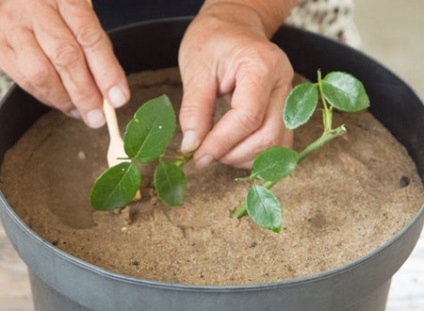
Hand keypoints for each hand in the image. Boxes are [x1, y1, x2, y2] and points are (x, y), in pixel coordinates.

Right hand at [0, 0, 128, 127]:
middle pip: (65, 57)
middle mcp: (36, 10)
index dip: (107, 72)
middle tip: (98, 116)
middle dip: (85, 93)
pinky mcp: (0, 47)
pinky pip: (24, 80)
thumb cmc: (53, 8)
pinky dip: (47, 98)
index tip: (118, 98)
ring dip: (65, 100)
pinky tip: (62, 103)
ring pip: (40, 73)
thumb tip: (110, 89)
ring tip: (81, 113)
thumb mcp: (80, 16)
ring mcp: (13, 27)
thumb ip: (96, 48)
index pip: (90, 38)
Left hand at [178, 2, 293, 168]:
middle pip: (268, 135)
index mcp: (262, 66)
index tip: (199, 157)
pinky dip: (255, 153)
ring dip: (246, 157)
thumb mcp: (196, 69)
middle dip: (234, 154)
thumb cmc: (213, 41)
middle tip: (207, 154)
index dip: (222, 143)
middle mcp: (284, 83)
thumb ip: (194, 110)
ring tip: (219, 150)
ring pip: (277, 144)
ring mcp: (289, 98)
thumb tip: (192, 146)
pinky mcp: (286, 110)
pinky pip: (278, 141)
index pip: (248, 117)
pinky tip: (235, 148)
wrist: (234, 28)